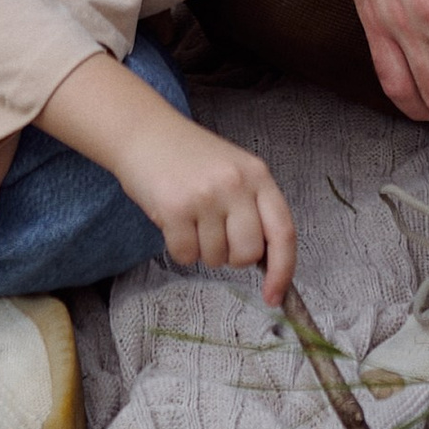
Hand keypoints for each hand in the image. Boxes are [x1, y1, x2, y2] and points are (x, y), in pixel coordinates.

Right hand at [116, 106, 298, 306]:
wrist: (145, 131)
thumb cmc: (190, 157)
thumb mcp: (234, 171)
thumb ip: (254, 207)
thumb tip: (268, 261)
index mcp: (257, 174)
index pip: (283, 232)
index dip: (283, 270)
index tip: (275, 297)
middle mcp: (235, 184)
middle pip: (247, 254)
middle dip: (231, 256)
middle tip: (214, 232)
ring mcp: (206, 195)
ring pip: (214, 259)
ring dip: (201, 248)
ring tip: (191, 215)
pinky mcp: (175, 208)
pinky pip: (185, 256)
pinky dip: (178, 247)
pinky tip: (174, 219)